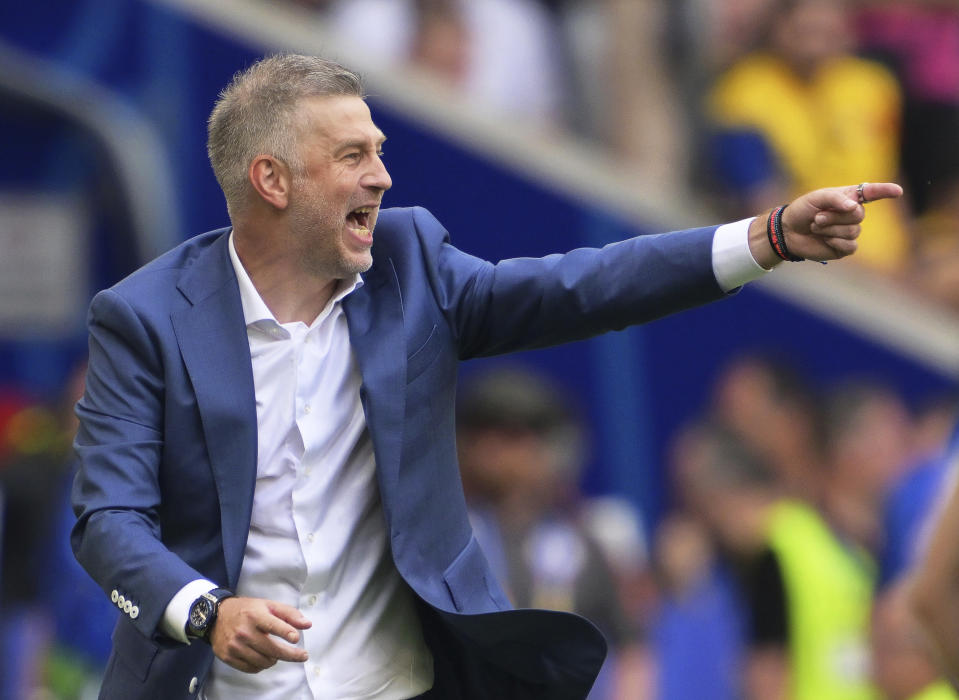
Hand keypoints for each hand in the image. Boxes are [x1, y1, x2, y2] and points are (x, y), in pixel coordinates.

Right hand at [209, 597, 310, 672]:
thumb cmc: (247, 610)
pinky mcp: (229, 657)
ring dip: (275, 659)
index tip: (296, 639)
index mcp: (255, 616)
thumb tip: (308, 625)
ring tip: (276, 652)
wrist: (216, 617)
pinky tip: (263, 657)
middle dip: (291, 654)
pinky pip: (252, 668)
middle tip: (303, 656)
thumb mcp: (268, 605)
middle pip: (272, 649)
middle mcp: (244, 632)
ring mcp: (235, 646)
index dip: (286, 632)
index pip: (273, 626)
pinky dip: (262, 665)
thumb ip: (289, 614)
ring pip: (264, 662)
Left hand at [747, 182, 903, 267]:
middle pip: (859, 215)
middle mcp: (852, 214)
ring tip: (816, 227)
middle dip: (835, 217)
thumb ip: (835, 198)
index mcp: (848, 198)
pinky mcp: (845, 248)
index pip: (872, 193)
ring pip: (853, 231)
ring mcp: (850, 231)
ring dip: (831, 229)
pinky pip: (850, 245)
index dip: (885, 191)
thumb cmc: (802, 211)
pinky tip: (824, 240)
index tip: (897, 191)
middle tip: (817, 218)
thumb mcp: (816, 198)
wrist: (788, 232)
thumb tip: (854, 206)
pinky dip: (835, 242)